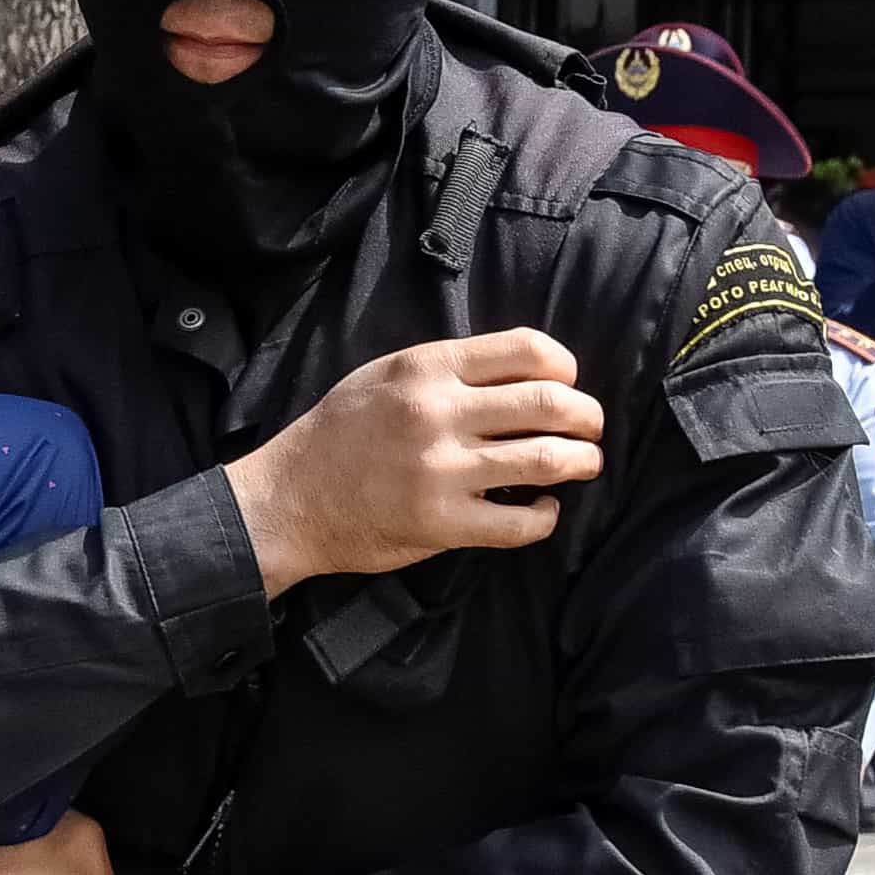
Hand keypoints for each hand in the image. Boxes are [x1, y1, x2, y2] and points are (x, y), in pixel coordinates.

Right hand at [223, 330, 604, 595]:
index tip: (566, 385)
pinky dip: (545, 517)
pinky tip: (541, 510)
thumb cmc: (336, 434)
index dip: (565, 367)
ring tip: (581, 466)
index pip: (529, 350)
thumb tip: (523, 374)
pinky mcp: (441, 524)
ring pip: (547, 460)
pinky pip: (520, 523)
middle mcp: (437, 414)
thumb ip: (446, 370)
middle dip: (587, 418)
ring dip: (580, 463)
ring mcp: (440, 472)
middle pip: (551, 403)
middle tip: (589, 431)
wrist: (285, 500)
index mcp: (426, 369)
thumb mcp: (383, 376)